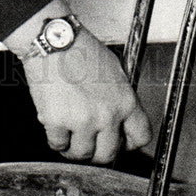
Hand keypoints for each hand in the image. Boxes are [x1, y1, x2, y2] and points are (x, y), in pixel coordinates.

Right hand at [7, 10, 151, 161]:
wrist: (55, 41)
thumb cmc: (81, 49)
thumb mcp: (115, 70)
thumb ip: (120, 98)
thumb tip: (120, 119)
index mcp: (125, 101)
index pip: (141, 137)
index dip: (128, 143)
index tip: (120, 141)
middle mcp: (107, 115)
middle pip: (108, 154)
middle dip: (97, 152)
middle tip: (89, 142)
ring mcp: (82, 120)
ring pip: (81, 154)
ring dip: (73, 148)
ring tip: (69, 132)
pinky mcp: (57, 121)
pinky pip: (57, 144)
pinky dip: (55, 138)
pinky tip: (55, 124)